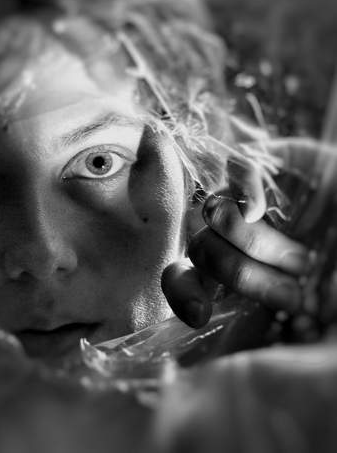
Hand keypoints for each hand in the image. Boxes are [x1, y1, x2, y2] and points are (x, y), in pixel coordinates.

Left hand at [162, 138, 336, 327]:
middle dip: (243, 275)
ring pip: (215, 213)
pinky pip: (238, 169)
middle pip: (202, 249)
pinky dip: (244, 190)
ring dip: (255, 242)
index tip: (200, 313)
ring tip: (302, 259)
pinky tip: (258, 209)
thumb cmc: (331, 291)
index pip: (183, 278)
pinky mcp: (271, 167)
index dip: (183, 293)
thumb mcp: (306, 325)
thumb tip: (204, 338)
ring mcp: (248, 201)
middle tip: (292, 292)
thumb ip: (260, 332)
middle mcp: (234, 236)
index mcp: (234, 268)